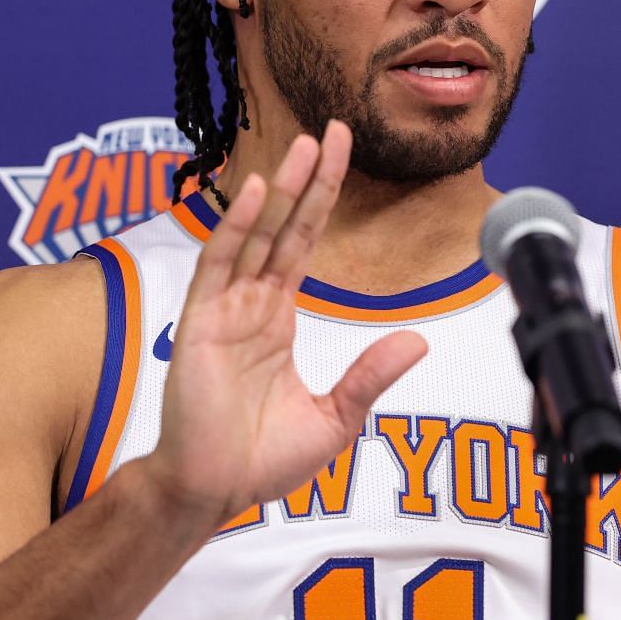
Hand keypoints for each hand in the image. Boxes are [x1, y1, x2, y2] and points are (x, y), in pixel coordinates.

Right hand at [140, 122, 427, 530]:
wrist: (213, 491)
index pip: (305, 241)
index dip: (323, 197)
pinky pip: (220, 265)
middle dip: (309, 178)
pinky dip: (237, 228)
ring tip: (303, 145)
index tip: (341, 153)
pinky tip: (257, 193)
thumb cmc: (261, 460)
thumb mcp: (335, 417)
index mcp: (278, 317)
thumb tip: (418, 341)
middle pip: (285, 225)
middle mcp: (251, 302)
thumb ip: (370, 375)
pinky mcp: (202, 324)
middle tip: (332, 129)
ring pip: (256, 235)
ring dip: (279, 189)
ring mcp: (225, 309)